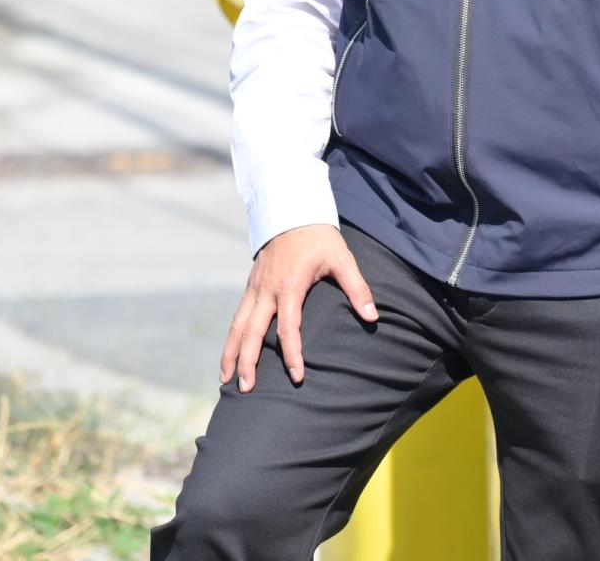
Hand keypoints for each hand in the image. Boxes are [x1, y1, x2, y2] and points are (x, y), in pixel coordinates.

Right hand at [219, 224, 377, 392]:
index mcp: (289, 286)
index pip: (289, 327)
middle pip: (252, 332)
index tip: (297, 376)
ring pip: (237, 326)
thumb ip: (357, 288)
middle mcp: (267, 290)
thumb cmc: (319, 237)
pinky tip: (230, 355)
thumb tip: (373, 316)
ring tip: (226, 380)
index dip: (292, 353)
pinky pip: (237, 317)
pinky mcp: (250, 286)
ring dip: (231, 354)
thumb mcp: (342, 258)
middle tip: (245, 389)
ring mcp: (255, 288)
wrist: (291, 210)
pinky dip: (231, 338)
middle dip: (247, 362)